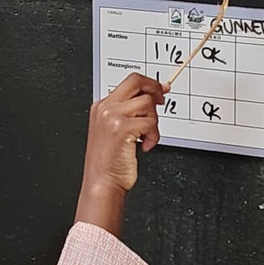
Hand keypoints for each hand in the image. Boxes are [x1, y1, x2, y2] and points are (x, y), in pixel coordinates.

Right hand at [75, 73, 167, 236]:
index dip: (149, 84)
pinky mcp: (122, 128)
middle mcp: (105, 107)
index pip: (129, 82)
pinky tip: (145, 146)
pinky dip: (154, 136)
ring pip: (147, 103)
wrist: (101, 183)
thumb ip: (131, 111)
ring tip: (146, 137)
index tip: (161, 90)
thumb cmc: (109, 162)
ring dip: (154, 122)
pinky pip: (150, 123)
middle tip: (161, 102)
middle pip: (136, 80)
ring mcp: (112, 116)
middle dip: (154, 89)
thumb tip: (155, 94)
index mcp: (102, 106)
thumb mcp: (115, 130)